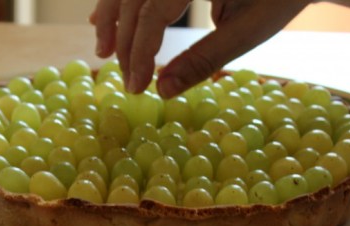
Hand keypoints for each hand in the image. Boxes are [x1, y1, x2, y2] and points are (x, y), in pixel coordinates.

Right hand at [91, 0, 311, 98]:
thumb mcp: (248, 29)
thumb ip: (204, 59)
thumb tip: (162, 91)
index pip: (154, 10)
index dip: (141, 49)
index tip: (136, 86)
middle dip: (125, 39)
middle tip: (127, 79)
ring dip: (111, 17)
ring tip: (103, 51)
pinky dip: (120, 1)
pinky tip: (101, 19)